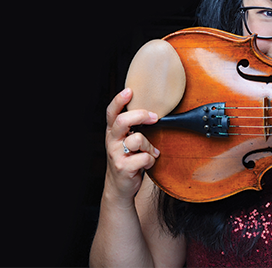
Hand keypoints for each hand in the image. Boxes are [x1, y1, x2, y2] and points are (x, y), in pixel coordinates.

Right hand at [104, 88, 159, 204]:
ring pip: (137, 139)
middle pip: (122, 121)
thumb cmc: (129, 158)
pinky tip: (148, 163)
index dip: (119, 100)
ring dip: (149, 145)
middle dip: (140, 116)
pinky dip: (151, 160)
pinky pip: (144, 157)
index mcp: (113, 131)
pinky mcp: (123, 167)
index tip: (130, 90)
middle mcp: (112, 140)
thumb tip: (155, 111)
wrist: (121, 186)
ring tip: (150, 151)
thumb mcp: (127, 140)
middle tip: (154, 118)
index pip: (112, 112)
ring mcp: (116, 154)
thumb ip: (135, 127)